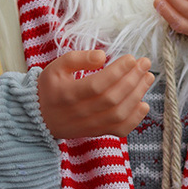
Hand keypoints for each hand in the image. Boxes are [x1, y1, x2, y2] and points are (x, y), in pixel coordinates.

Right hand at [37, 49, 154, 139]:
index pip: (97, 84)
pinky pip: (120, 130)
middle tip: (144, 63)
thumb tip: (102, 56)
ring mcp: (90, 125)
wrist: (40, 118)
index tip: (131, 58)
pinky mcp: (98, 132)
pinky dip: (135, 119)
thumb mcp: (56, 67)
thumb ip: (78, 59)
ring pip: (119, 114)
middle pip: (112, 98)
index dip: (117, 71)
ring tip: (147, 77)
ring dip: (137, 95)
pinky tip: (143, 104)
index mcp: (68, 94)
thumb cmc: (50, 88)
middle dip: (132, 79)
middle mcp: (80, 112)